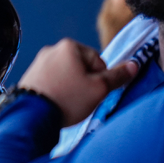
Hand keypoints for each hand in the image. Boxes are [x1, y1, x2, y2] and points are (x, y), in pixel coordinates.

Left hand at [18, 38, 137, 125]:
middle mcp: (51, 50)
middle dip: (85, 83)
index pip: (98, 60)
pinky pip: (52, 83)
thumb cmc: (66, 100)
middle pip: (81, 68)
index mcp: (68, 46)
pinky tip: (55, 104)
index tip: (93, 92)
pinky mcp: (29, 78)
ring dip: (71, 89)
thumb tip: (133, 65)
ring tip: (67, 103)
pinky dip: (57, 92)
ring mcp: (38, 64)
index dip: (101, 79)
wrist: (30, 116)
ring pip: (66, 77)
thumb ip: (117, 76)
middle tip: (80, 99)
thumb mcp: (99, 89)